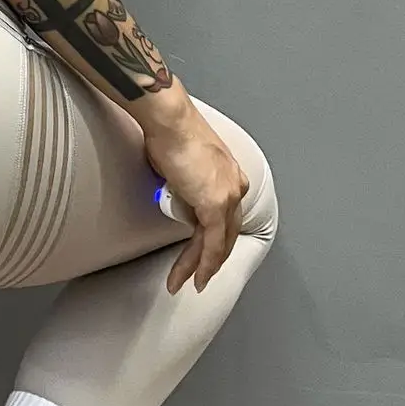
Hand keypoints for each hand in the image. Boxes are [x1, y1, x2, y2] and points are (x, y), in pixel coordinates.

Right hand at [142, 110, 249, 295]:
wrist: (170, 121)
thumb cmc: (169, 132)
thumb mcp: (181, 163)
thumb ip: (184, 184)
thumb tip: (175, 196)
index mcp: (230, 176)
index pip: (225, 218)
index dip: (213, 240)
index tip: (199, 253)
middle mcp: (235, 187)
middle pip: (225, 234)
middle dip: (209, 260)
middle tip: (196, 278)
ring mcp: (227, 197)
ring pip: (217, 243)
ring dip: (201, 267)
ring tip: (186, 283)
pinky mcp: (214, 205)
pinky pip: (210, 243)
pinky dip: (203, 263)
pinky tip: (195, 277)